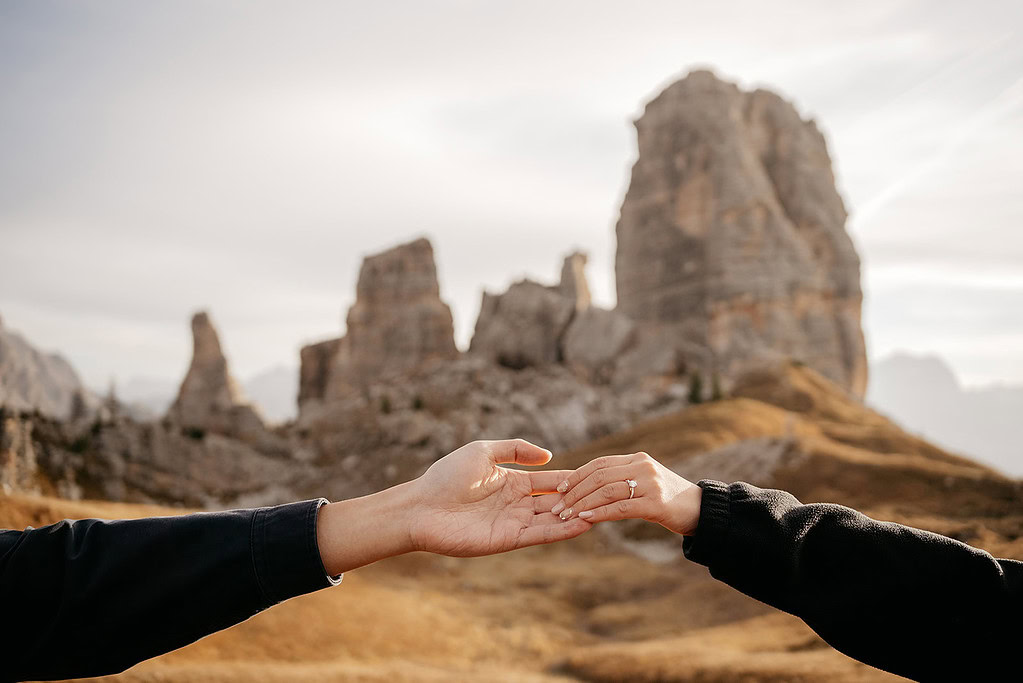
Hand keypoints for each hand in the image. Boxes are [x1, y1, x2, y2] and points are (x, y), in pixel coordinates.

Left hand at [407, 439, 591, 555]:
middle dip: (579, 499)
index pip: (550, 480)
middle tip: (609, 495)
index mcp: (513, 482)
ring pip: (553, 520)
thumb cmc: (446, 476)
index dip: (572, 479)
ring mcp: (513, 523)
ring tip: (603, 511)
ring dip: (575, 516)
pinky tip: (582, 525)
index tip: (597, 476)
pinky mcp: (507, 540)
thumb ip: (515, 449)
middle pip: (556, 501)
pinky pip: (540, 535)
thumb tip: (548, 455)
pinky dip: (561, 531)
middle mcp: (517, 504)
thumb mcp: (483, 452)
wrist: (420, 507)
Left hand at [550, 452, 701, 535]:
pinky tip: (585, 519)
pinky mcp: (656, 503)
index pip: (599, 463)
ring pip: (606, 491)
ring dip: (582, 504)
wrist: (702, 510)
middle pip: (599, 476)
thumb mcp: (645, 482)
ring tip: (565, 516)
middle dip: (575, 492)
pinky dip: (600, 513)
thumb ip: (623, 479)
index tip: (560, 488)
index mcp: (637, 459)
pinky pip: (621, 507)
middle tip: (557, 507)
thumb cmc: (669, 500)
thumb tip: (590, 487)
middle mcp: (643, 466)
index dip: (577, 475)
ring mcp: (650, 483)